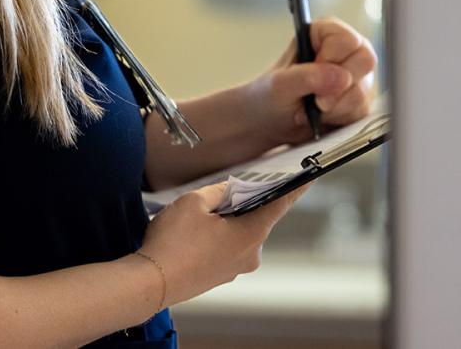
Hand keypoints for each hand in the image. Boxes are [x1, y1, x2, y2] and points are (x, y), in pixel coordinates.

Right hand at [137, 181, 307, 304]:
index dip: (296, 187)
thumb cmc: (174, 242)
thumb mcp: (195, 201)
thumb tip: (231, 189)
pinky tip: (194, 232)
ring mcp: (235, 269)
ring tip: (200, 212)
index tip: (310, 177)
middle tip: (226, 188)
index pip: (282, 203)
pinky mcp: (218, 276)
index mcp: (252, 234)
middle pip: (256, 218)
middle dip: (243, 202)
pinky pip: (225, 248)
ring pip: (238, 234)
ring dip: (226, 220)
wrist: (150, 283)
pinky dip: (216, 236)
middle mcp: (250, 255)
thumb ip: (219, 190)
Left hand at [244, 16, 377, 147]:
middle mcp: (344, 51)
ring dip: (336, 107)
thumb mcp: (279, 85)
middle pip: (365, 60)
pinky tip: (323, 116)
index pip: (347, 39)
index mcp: (323, 34)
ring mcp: (355, 75)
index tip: (314, 74)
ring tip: (314, 108)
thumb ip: (306, 77)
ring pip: (363, 90)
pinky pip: (362, 110)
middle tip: (316, 99)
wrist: (271, 123)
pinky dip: (340, 118)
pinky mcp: (359, 99)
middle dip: (338, 88)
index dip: (332, 59)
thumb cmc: (270, 96)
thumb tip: (340, 78)